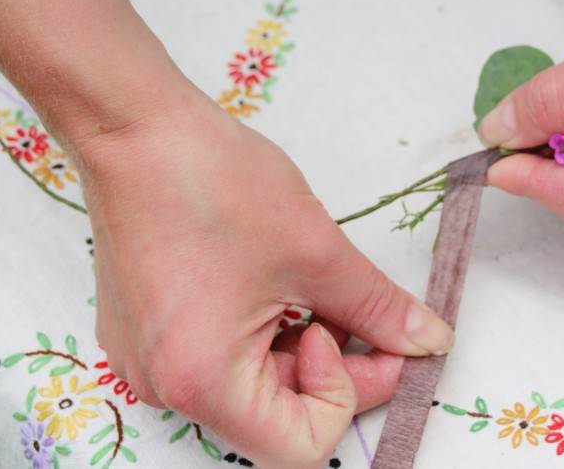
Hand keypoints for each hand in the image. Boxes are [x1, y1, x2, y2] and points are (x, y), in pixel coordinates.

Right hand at [74, 86, 452, 467]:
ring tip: (311, 283)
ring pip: (248, 385)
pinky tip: (272, 280)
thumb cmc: (214, 182)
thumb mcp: (316, 252)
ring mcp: (146, 360)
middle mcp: (164, 387)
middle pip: (273, 417)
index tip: (366, 337)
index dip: (349, 397)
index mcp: (203, 382)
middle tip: (361, 312)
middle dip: (331, 369)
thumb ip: (379, 310)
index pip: (299, 448)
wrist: (135, 127)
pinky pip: (215, 358)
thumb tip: (428, 342)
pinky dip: (258, 333)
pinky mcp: (142, 332)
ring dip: (296, 346)